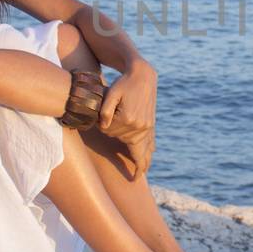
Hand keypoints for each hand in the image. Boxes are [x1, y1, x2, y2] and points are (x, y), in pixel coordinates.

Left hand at [100, 59, 155, 174]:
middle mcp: (139, 126)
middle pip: (121, 139)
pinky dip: (148, 155)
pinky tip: (147, 164)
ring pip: (138, 148)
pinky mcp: (151, 125)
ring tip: (139, 175)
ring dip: (137, 158)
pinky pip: (149, 145)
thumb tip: (103, 126)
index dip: (102, 125)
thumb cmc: (124, 83)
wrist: (143, 76)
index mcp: (128, 119)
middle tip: (109, 125)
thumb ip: (105, 110)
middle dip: (114, 134)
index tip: (102, 117)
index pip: (108, 131)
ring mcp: (147, 127)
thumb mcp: (111, 93)